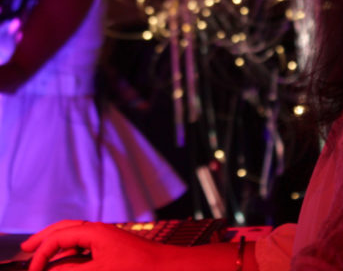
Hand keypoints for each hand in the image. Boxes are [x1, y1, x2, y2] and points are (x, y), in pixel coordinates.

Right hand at [21, 220, 171, 270]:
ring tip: (42, 251)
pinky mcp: (111, 245)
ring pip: (75, 233)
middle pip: (65, 228)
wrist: (165, 266)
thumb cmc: (138, 268)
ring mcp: (106, 236)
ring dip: (57, 241)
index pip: (59, 237)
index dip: (41, 254)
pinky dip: (70, 247)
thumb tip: (52, 270)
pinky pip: (85, 242)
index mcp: (94, 231)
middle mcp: (99, 230)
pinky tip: (66, 257)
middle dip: (45, 237)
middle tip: (26, 248)